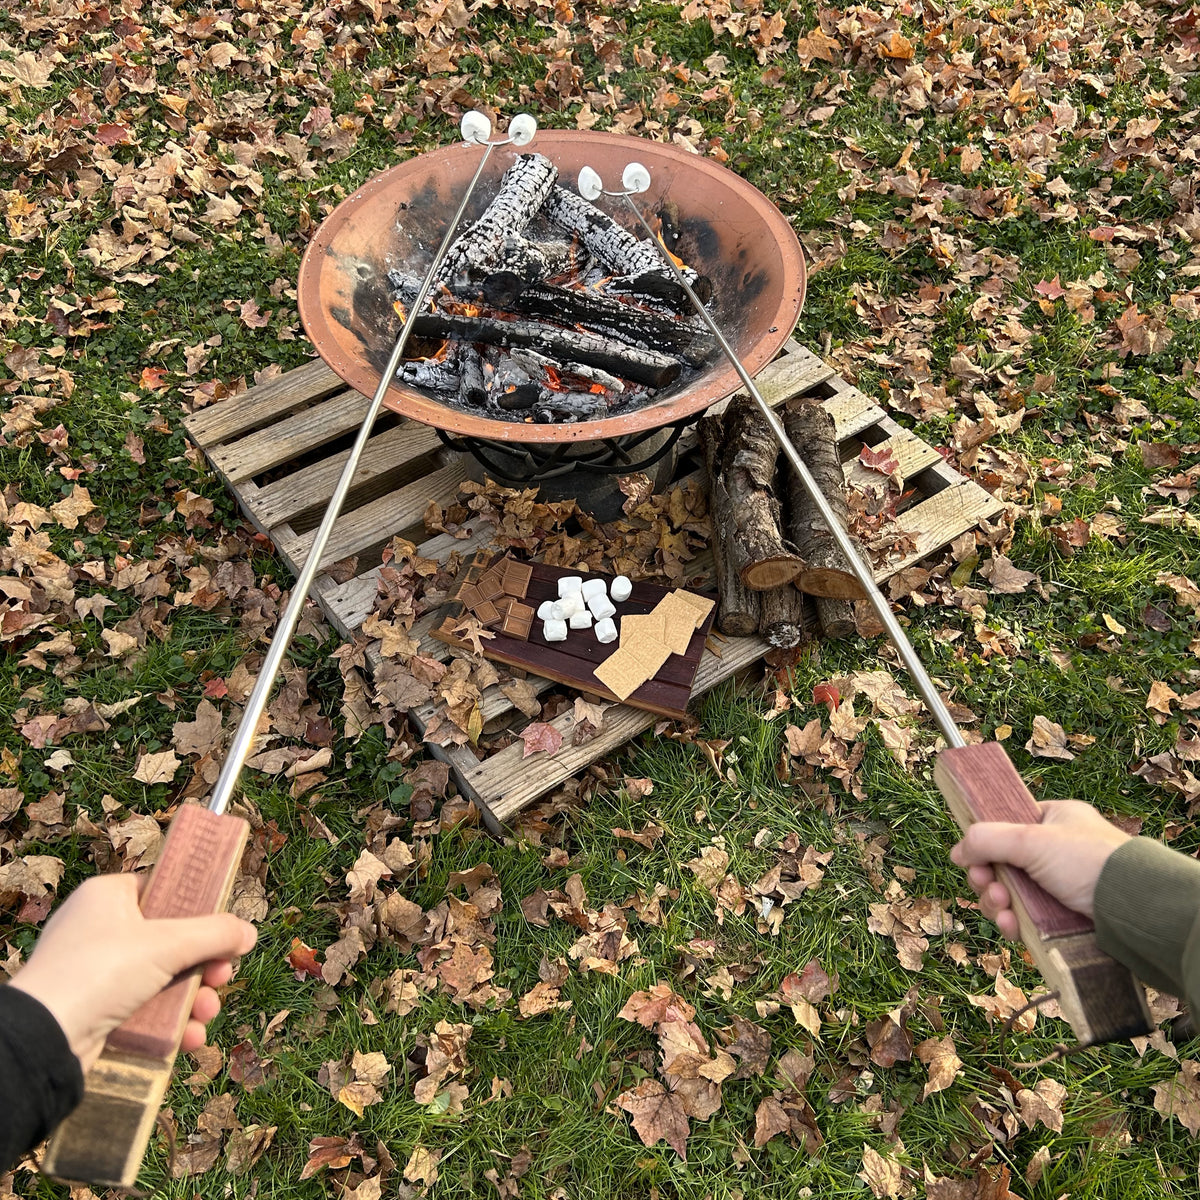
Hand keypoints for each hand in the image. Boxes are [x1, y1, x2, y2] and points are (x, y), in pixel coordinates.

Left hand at [9, 874, 256, 1071]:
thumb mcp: (167, 944)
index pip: (163, 891)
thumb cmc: (101, 972)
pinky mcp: (95, 1010)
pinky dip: (170, 1021)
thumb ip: (215, 934)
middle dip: (204, 965)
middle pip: (171, 940)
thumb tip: (250, 933)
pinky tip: (189, 1036)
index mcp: (108, 897)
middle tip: (221, 977)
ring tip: (206, 1015)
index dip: (198, 911)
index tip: (223, 932)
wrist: (42, 1041)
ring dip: (193, 997)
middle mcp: (99, 929)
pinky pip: (145, 1008)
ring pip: (162, 977)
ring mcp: (96, 972)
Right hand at [949, 799, 1131, 939]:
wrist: (1131, 906)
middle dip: (987, 879)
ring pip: (1009, 893)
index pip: (1007, 826)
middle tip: (985, 885)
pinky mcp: (1061, 915)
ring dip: (996, 902)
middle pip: (1001, 864)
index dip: (985, 844)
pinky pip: (1024, 917)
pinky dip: (1012, 922)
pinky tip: (1010, 926)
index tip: (972, 858)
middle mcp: (1055, 852)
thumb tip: (957, 852)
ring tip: (1001, 908)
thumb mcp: (1030, 839)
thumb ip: (987, 839)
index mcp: (1055, 820)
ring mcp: (1058, 885)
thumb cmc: (1088, 861)